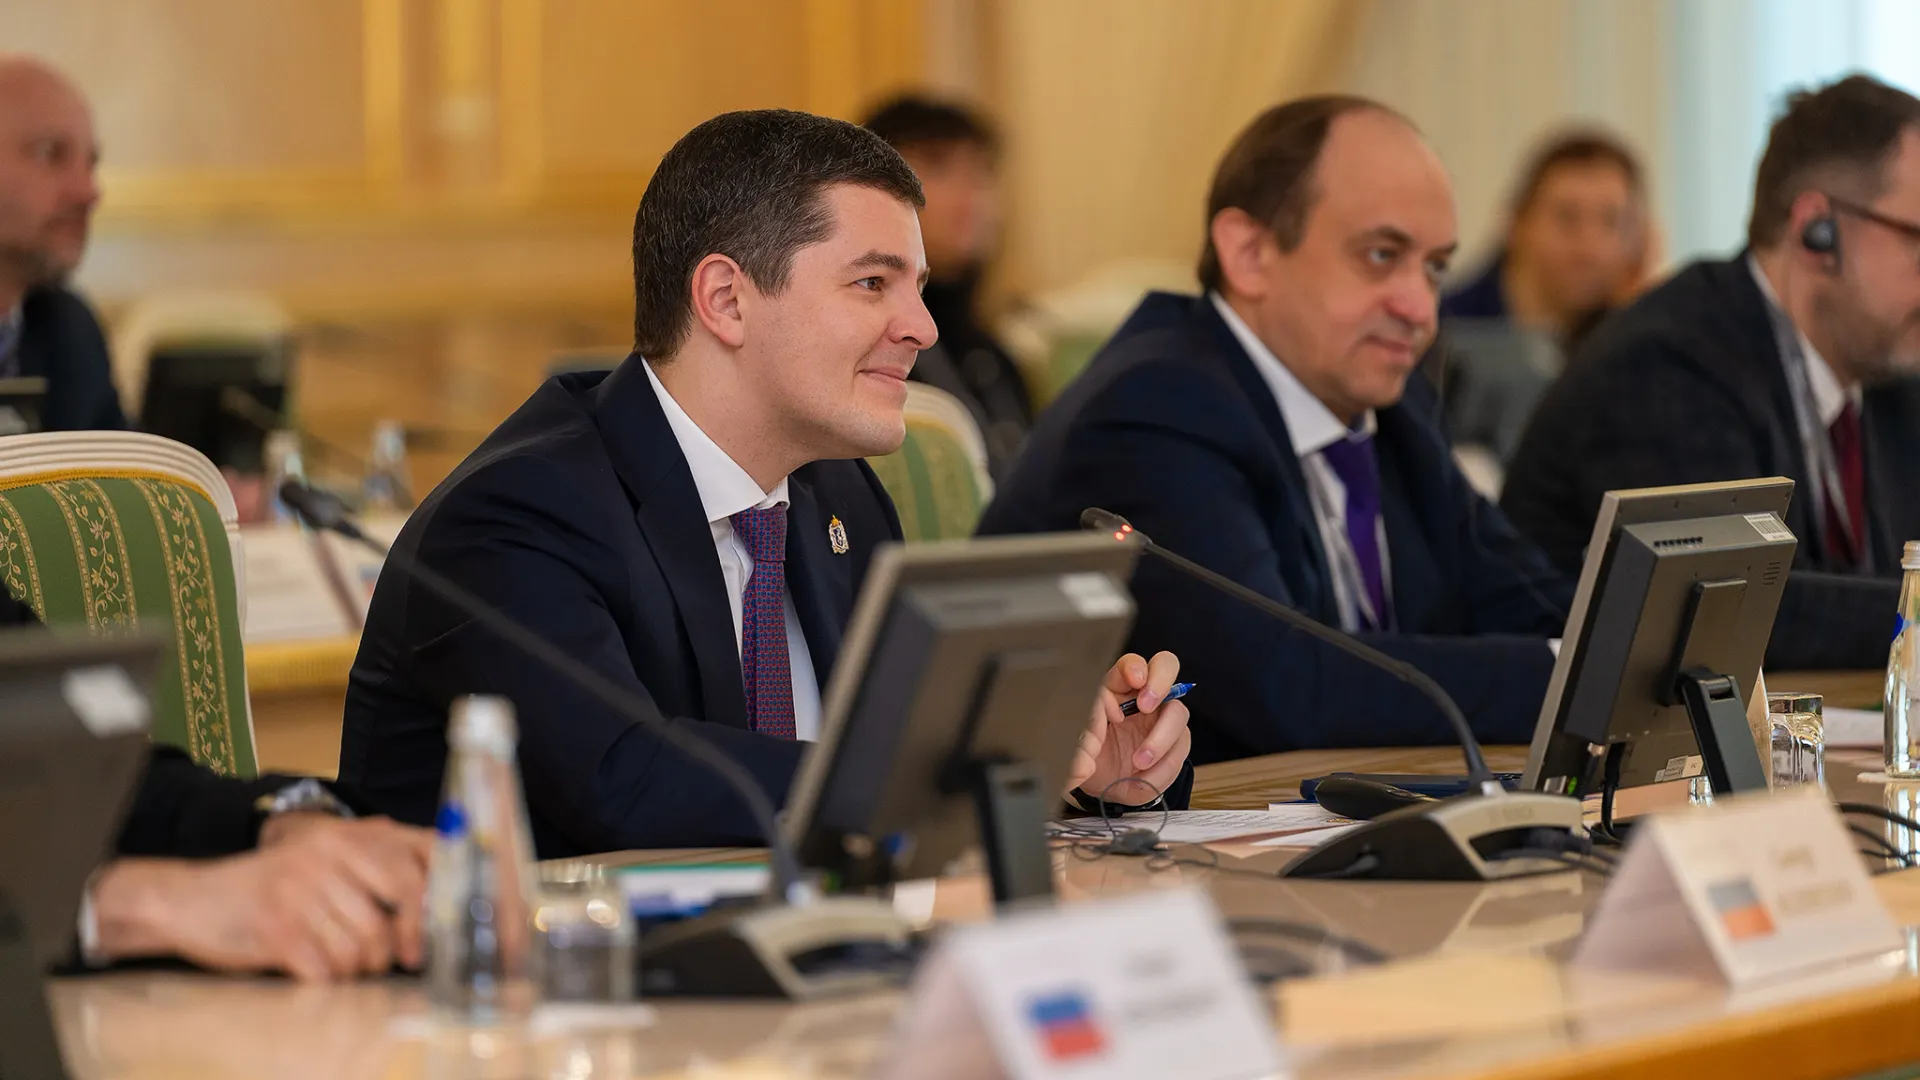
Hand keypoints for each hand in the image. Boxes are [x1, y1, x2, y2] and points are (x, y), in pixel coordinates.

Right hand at [92, 816, 431, 981]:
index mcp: (347, 835)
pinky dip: (328, 978)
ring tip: (342, 959)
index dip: (440, 897)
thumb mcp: (327, 861)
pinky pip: (329, 968)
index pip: (421, 856)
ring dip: (360, 965)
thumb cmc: (275, 888)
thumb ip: (380, 865)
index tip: (438, 929)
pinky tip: (314, 967)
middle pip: (405, 899)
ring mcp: (301, 888)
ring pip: (367, 942)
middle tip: (401, 958)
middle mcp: (327, 854)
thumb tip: (443, 896)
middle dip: (406, 939)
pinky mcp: (277, 926)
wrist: (193, 899)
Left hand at [1067, 651, 1190, 804]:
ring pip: (1177, 714)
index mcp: (1115, 688)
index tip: (1134, 681)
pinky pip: (1180, 751)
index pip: (1130, 664)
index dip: (1135, 667)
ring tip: (1138, 763)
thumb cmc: (1088, 755)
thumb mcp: (1078, 743)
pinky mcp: (1174, 744)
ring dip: (1160, 741)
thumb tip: (1094, 734)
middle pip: (1165, 667)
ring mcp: (1161, 719)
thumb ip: (1085, 732)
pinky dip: (1163, 768)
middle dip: (1159, 684)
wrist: (1100, 786)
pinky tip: (1143, 778)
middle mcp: (1142, 697)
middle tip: (1146, 708)